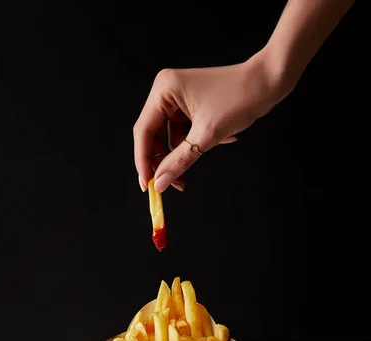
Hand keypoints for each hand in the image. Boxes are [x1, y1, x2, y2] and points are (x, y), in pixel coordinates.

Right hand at [133, 50, 281, 193]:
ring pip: (171, 136)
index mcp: (163, 90)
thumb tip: (160, 183)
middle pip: (154, 135)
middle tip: (171, 185)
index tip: (148, 186)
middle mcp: (166, 91)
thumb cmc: (239, 99)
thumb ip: (180, 161)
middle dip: (164, 160)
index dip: (144, 161)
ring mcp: (178, 97)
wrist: (269, 82)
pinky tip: (221, 138)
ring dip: (187, 151)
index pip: (144, 131)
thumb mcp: (207, 135)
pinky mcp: (191, 104)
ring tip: (210, 149)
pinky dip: (198, 141)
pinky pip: (185, 131)